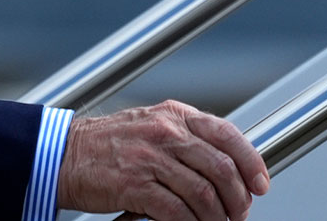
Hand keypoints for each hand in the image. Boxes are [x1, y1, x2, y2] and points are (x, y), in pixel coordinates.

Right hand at [56, 100, 269, 220]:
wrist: (65, 154)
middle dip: (238, 197)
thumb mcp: (151, 125)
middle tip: (239, 213)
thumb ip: (185, 138)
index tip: (261, 184)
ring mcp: (150, 158)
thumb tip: (224, 166)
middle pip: (221, 168)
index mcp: (174, 115)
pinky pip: (177, 211)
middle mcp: (165, 132)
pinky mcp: (135, 184)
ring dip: (217, 217)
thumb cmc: (108, 144)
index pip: (227, 134)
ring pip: (204, 193)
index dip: (252, 162)